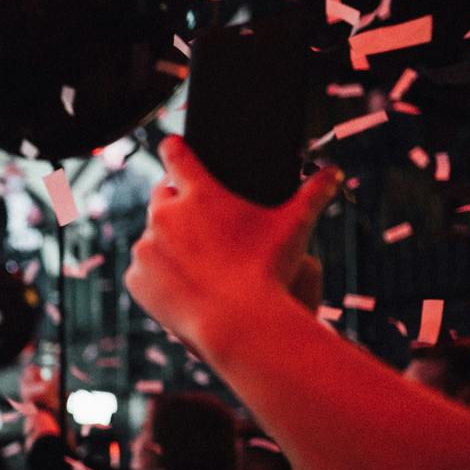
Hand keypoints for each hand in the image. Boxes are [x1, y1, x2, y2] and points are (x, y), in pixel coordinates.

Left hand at [125, 137, 343, 355]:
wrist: (236, 324)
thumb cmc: (269, 271)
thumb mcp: (295, 227)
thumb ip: (313, 194)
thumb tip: (333, 172)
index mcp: (198, 194)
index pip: (176, 156)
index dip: (175, 148)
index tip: (172, 145)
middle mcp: (164, 216)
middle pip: (162, 196)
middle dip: (176, 201)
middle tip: (198, 218)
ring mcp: (146, 248)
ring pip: (152, 236)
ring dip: (168, 241)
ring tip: (196, 259)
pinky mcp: (135, 279)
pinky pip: (144, 270)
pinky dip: (158, 274)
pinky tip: (182, 284)